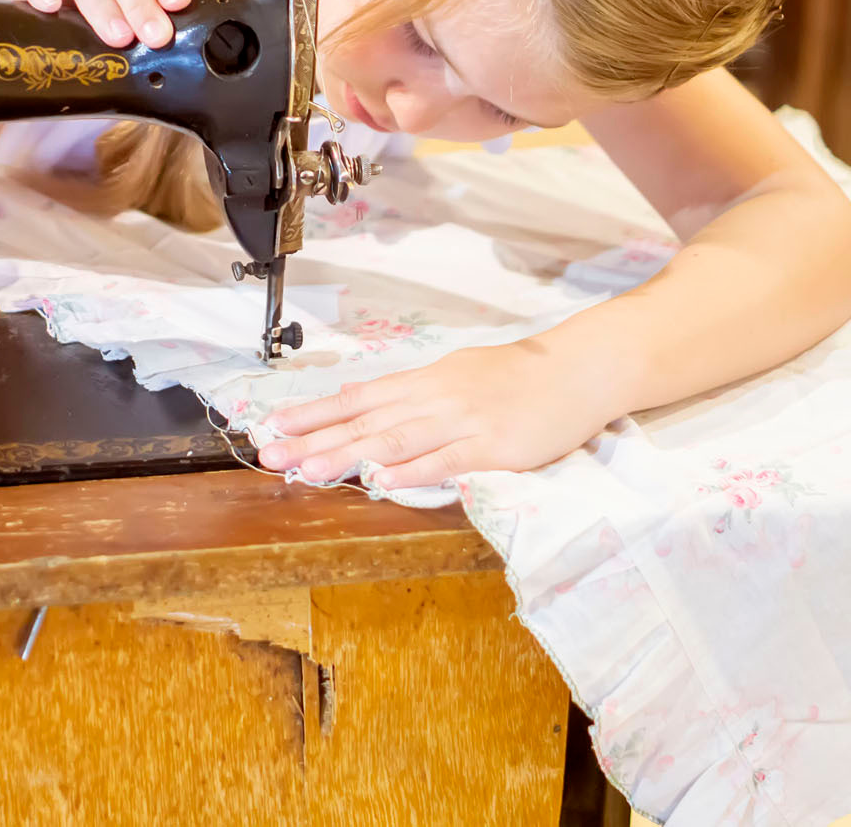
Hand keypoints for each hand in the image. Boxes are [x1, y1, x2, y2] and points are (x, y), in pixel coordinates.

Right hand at [0, 0, 191, 49]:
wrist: (36, 39)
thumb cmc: (94, 44)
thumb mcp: (127, 46)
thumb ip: (149, 53)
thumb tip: (176, 86)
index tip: (178, 3)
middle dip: (141, 3)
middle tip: (156, 37)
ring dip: (102, 3)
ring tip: (118, 38)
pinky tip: (51, 8)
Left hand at [254, 344, 622, 486]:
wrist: (579, 368)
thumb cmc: (519, 376)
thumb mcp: (456, 373)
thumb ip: (410, 393)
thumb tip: (361, 400)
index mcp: (424, 381)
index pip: (357, 398)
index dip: (313, 414)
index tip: (274, 428)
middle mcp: (435, 397)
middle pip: (365, 421)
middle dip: (314, 440)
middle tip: (271, 456)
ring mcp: (464, 421)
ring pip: (396, 439)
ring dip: (349, 457)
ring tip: (309, 473)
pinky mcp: (495, 446)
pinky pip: (447, 460)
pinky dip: (413, 471)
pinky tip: (384, 481)